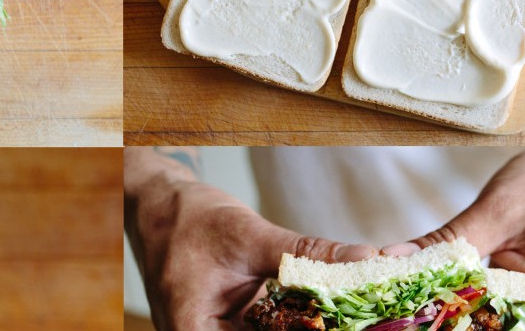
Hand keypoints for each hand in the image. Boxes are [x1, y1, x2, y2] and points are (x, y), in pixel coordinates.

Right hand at [126, 149, 376, 330]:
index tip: (351, 325)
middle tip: (359, 320)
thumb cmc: (189, 218)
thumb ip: (305, 254)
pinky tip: (326, 313)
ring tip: (349, 316)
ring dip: (306, 325)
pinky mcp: (228, 330)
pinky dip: (296, 322)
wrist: (159, 205)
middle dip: (310, 327)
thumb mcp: (248, 235)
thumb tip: (365, 259)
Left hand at [382, 148, 524, 330]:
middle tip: (402, 310)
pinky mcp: (517, 285)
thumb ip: (450, 240)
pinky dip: (455, 292)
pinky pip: (486, 299)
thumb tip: (394, 256)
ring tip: (405, 298)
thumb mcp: (497, 210)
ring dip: (448, 308)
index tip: (432, 322)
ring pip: (487, 319)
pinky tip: (421, 283)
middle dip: (450, 321)